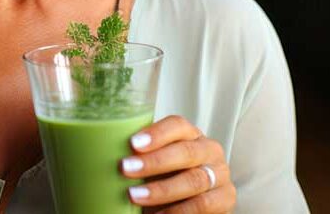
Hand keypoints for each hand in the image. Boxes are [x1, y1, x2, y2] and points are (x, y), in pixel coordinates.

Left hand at [118, 115, 235, 213]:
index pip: (177, 125)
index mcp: (190, 133)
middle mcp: (209, 150)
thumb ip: (141, 153)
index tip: (132, 143)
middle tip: (125, 168)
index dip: (156, 133)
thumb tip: (104, 149)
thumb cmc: (164, 174)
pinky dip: (178, 211)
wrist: (188, 201)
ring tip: (134, 196)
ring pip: (194, 180)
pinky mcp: (226, 199)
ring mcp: (220, 175)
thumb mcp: (154, 160)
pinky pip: (204, 206)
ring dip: (162, 190)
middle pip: (185, 152)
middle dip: (154, 162)